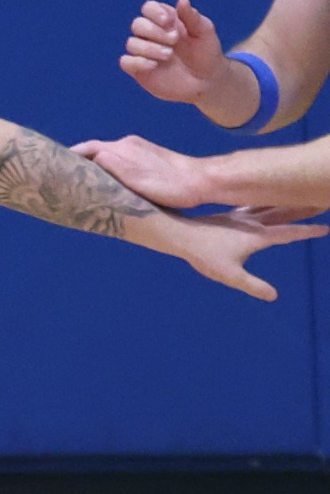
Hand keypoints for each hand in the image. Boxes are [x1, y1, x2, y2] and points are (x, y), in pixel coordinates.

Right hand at [71, 134, 210, 208]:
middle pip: (94, 150)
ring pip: (106, 154)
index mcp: (122, 148)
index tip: (50, 164)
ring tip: (79, 178)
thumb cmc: (171, 185)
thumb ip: (113, 166)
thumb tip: (90, 156)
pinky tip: (107, 178)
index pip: (87, 148)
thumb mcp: (138, 179)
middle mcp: (127, 143)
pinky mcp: (147, 156)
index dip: (68, 156)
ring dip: (92, 165)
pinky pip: (118, 158)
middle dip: (77, 161)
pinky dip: (106, 166)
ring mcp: (137, 148)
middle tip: (60, 174)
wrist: (203, 181)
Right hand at [120, 0, 226, 105]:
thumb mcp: (205, 33)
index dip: (154, 12)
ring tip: (168, 55)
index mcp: (166, 21)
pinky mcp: (139, 69)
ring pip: (132, 43)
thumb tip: (182, 1)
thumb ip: (192, 18)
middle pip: (138, 24)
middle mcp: (151, 35)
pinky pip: (126, 62)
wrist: (207, 81)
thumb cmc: (206, 53)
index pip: (149, 8)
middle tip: (175, 40)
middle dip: (154, 31)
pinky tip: (153, 65)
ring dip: (150, 48)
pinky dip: (137, 62)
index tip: (168, 21)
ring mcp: (144, 52)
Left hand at [161, 207, 325, 300]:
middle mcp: (253, 222)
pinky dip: (267, 200)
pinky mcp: (230, 214)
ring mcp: (241, 216)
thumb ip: (253, 285)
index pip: (290, 233)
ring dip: (287, 202)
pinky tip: (266, 198)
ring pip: (271, 206)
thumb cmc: (203, 255)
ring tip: (300, 197)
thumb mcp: (230, 275)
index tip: (327, 228)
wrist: (178, 234)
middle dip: (304, 209)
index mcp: (258, 236)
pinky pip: (256, 204)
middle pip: (285, 213)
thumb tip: (274, 296)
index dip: (309, 231)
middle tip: (322, 202)